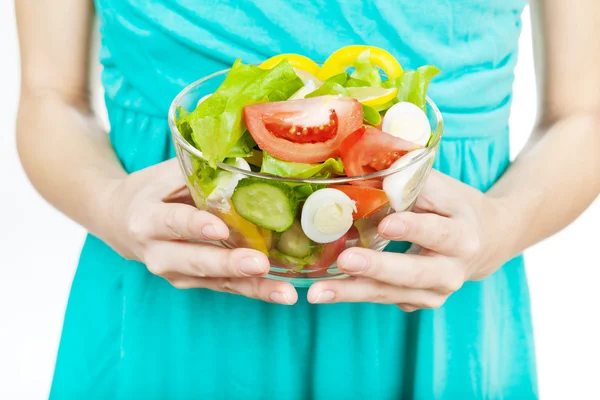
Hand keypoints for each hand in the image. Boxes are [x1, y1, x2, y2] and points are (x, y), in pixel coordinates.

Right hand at [98, 158, 297, 304]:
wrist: (119, 221)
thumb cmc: (151, 191)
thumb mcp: (166, 174)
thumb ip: (200, 167)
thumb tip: (248, 152)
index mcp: (148, 218)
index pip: (173, 222)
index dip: (195, 226)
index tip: (219, 229)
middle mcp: (158, 252)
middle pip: (196, 261)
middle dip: (229, 264)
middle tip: (260, 263)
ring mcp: (175, 272)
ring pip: (216, 281)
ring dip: (252, 287)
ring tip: (283, 293)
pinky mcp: (192, 282)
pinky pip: (225, 288)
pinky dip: (254, 290)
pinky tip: (281, 293)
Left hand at [307, 170, 510, 309]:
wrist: (486, 242)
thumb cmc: (453, 207)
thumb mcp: (441, 188)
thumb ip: (407, 179)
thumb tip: (360, 163)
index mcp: (463, 235)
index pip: (438, 232)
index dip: (412, 230)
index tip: (385, 224)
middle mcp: (453, 270)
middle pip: (414, 272)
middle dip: (377, 267)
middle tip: (344, 261)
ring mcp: (436, 292)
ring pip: (393, 293)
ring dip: (353, 292)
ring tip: (318, 292)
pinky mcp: (419, 303)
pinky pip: (384, 299)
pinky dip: (354, 294)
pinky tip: (326, 291)